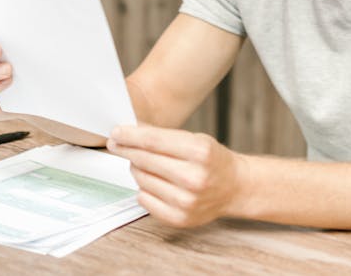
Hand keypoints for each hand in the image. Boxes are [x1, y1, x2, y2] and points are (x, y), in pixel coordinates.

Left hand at [106, 125, 246, 227]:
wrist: (234, 188)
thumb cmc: (212, 160)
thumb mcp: (195, 139)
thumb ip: (163, 137)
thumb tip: (128, 133)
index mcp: (200, 152)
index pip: (153, 141)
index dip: (130, 136)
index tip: (116, 132)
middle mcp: (194, 178)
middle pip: (144, 160)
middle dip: (127, 150)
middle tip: (117, 145)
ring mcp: (186, 201)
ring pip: (141, 179)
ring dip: (137, 169)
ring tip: (145, 164)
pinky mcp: (179, 218)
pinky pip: (144, 199)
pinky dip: (143, 188)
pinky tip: (153, 182)